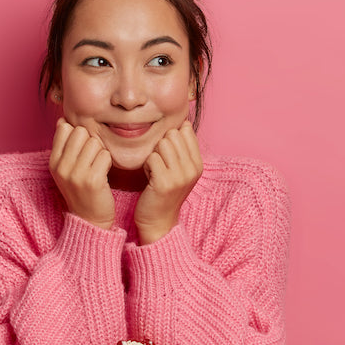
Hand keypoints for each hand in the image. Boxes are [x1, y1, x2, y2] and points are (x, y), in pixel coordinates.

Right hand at [49, 119, 114, 229]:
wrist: (89, 218)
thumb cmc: (80, 189)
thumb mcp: (65, 168)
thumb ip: (64, 145)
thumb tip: (63, 120)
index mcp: (53, 161)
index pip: (65, 128)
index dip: (78, 135)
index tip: (81, 149)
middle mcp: (61, 167)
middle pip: (81, 132)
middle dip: (90, 141)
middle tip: (91, 159)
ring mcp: (76, 174)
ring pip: (95, 143)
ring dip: (100, 153)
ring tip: (97, 167)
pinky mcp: (92, 180)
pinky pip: (105, 155)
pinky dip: (108, 163)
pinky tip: (103, 174)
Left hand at [135, 121, 202, 243]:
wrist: (159, 221)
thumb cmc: (165, 191)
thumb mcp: (181, 169)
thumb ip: (183, 148)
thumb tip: (183, 123)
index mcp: (198, 163)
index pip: (185, 131)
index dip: (171, 139)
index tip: (168, 157)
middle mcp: (192, 169)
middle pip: (172, 135)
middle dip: (161, 146)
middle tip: (159, 165)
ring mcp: (180, 176)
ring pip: (161, 144)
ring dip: (153, 155)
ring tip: (155, 170)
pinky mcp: (165, 183)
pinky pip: (151, 158)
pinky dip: (146, 166)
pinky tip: (149, 178)